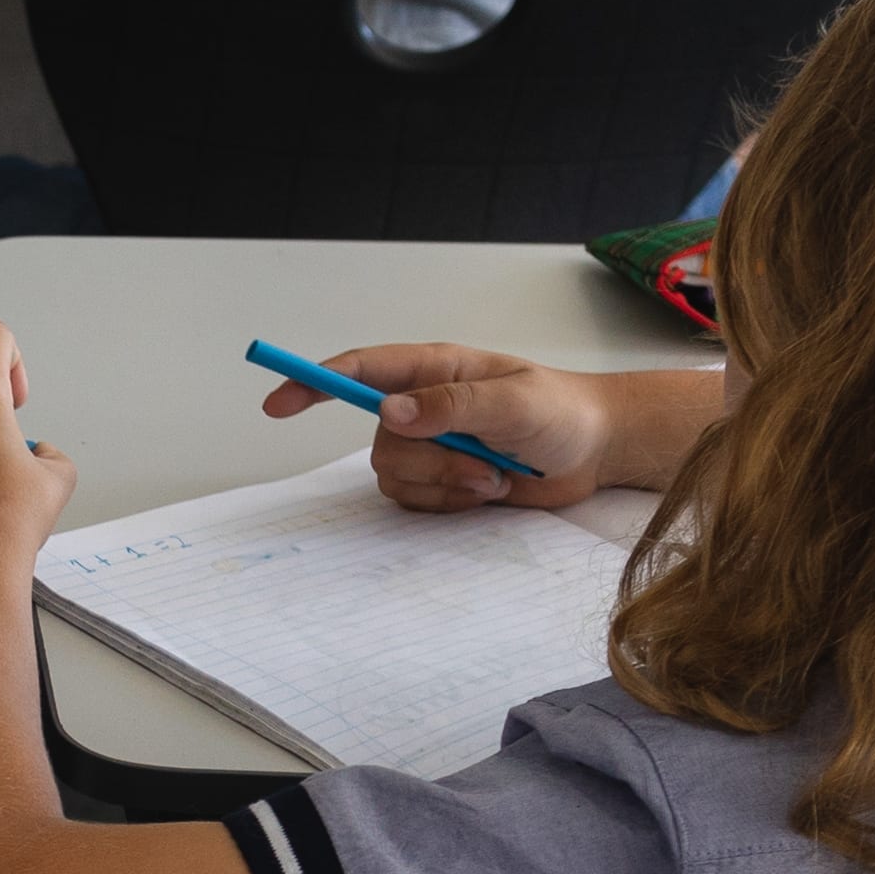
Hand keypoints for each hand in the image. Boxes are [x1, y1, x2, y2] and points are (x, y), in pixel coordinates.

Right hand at [258, 339, 616, 510]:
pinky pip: (413, 501)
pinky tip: (485, 491)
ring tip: (493, 476)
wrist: (594, 451)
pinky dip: (448, 503)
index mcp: (434, 370)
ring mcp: (430, 444)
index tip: (279, 403)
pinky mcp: (440, 479)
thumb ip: (451, 405)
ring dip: (445, 485)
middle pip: (381, 440)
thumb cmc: (561, 412)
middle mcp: (422, 405)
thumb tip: (389, 410)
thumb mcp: (513, 402)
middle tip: (483, 465)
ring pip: (395, 475)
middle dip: (430, 463)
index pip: (361, 370)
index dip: (313, 382)